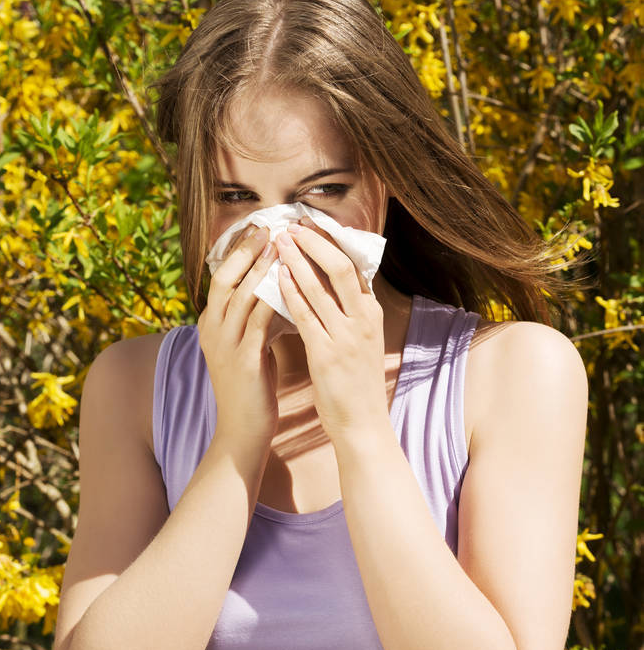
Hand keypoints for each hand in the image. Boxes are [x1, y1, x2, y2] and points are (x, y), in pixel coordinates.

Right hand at [198, 226, 278, 446]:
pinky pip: (259, 322)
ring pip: (241, 296)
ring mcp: (224, 345)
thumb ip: (256, 317)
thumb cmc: (252, 387)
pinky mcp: (243, 362)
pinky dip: (274, 300)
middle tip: (268, 227)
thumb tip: (278, 288)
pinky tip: (292, 285)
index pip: (221, 276)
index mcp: (211, 324)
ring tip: (282, 247)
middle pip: (225, 278)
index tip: (259, 228)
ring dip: (263, 269)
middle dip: (247, 251)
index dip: (239, 251)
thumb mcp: (248, 344)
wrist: (243, 430)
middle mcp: (212, 330)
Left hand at [275, 218, 389, 443]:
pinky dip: (291, 292)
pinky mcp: (327, 353)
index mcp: (372, 314)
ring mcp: (346, 336)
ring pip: (320, 287)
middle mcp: (363, 319)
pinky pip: (305, 315)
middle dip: (315, 242)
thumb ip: (349, 313)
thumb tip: (331, 286)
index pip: (355, 266)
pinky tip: (276, 277)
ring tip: (279, 241)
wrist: (362, 424)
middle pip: (341, 267)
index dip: (332, 242)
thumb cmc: (357, 384)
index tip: (311, 225)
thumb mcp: (361, 341)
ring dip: (297, 260)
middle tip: (293, 225)